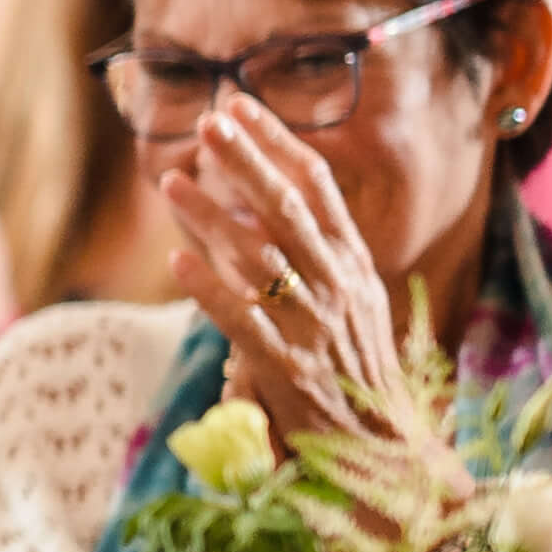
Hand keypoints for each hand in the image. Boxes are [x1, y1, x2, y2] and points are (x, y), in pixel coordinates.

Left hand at [143, 102, 404, 443]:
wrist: (381, 446)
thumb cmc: (356, 365)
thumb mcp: (351, 299)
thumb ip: (314, 254)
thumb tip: (262, 209)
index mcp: (352, 261)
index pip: (317, 185)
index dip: (277, 142)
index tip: (242, 105)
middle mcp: (335, 284)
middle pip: (287, 207)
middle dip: (246, 159)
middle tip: (207, 119)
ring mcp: (312, 325)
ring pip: (257, 256)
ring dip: (211, 214)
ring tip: (169, 179)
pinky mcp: (286, 368)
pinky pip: (242, 320)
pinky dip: (209, 288)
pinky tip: (177, 260)